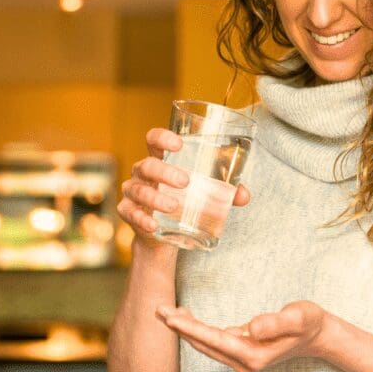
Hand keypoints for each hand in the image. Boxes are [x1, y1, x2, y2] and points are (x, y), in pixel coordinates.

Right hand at [117, 128, 250, 249]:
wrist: (162, 234)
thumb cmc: (184, 201)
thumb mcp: (203, 193)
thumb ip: (225, 191)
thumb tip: (244, 195)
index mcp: (160, 159)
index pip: (154, 139)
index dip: (162, 137)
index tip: (179, 143)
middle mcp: (143, 172)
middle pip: (147, 165)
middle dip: (165, 172)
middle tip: (186, 182)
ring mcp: (133, 192)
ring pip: (138, 190)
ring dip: (156, 198)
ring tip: (174, 206)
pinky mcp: (128, 212)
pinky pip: (130, 213)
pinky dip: (142, 219)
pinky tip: (154, 225)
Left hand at [157, 301, 326, 371]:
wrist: (318, 334)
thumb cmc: (308, 322)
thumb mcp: (299, 317)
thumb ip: (277, 322)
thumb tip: (251, 327)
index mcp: (254, 354)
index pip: (214, 339)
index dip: (190, 328)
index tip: (170, 318)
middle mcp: (244, 361)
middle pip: (204, 344)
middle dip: (180, 327)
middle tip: (157, 308)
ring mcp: (242, 359)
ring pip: (206, 344)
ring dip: (185, 329)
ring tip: (165, 311)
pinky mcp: (241, 351)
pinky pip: (212, 341)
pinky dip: (196, 330)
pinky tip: (186, 317)